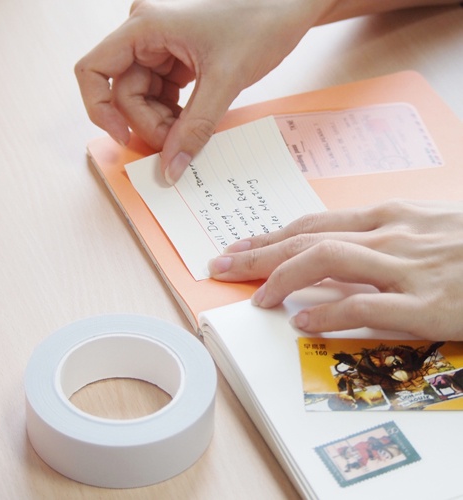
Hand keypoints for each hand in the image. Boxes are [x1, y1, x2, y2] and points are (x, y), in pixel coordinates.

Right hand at [75, 0, 331, 183]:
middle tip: (176, 146)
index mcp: (145, 25)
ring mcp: (161, 46)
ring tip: (190, 133)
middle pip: (123, 92)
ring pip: (143, 98)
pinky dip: (174, 115)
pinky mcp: (177, 59)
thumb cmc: (261, 23)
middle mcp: (146, 34)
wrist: (292, 5)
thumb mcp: (225, 80)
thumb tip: (170, 170)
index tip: (125, 138)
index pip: (93, 69)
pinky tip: (192, 122)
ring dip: (163, 123)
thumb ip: (195, 129)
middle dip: (148, 124)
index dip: (100, 109)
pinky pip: (162, 95)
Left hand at [208, 200, 462, 339]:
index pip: (311, 224)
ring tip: (255, 296)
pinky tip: (302, 320)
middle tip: (221, 265)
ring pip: (326, 261)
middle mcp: (388, 235)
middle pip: (306, 239)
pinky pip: (364, 305)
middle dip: (257, 253)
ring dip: (282, 277)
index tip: (240, 246)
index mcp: (386, 216)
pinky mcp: (427, 303)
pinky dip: (327, 312)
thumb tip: (335, 251)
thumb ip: (378, 238)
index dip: (269, 236)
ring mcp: (406, 268)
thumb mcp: (421, 226)